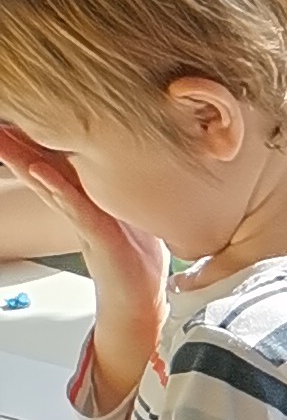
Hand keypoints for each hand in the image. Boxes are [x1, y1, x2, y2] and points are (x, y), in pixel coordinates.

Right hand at [0, 124, 167, 351]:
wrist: (140, 300)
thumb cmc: (137, 261)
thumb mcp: (130, 213)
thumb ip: (122, 190)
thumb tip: (135, 166)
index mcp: (86, 195)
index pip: (56, 160)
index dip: (36, 138)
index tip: (16, 118)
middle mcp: (78, 204)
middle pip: (41, 167)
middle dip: (17, 145)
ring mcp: (84, 218)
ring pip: (48, 183)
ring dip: (24, 160)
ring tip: (2, 140)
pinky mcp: (95, 234)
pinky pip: (74, 206)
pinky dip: (56, 188)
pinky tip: (39, 172)